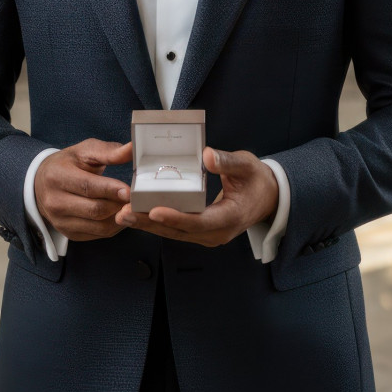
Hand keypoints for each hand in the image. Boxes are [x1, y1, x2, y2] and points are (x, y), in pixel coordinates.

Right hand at [33, 139, 132, 241]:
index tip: (129, 190)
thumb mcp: (84, 151)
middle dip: (119, 205)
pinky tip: (122, 214)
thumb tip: (132, 148)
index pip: (88, 187)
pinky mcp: (69, 234)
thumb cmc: (68, 164)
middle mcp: (55, 203)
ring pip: (99, 226)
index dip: (110, 190)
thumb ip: (108, 151)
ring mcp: (61, 222)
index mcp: (57, 177)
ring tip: (132, 206)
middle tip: (137, 198)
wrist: (42, 184)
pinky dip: (115, 226)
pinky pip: (99, 235)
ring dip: (120, 217)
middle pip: (95, 209)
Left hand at [113, 147, 278, 246]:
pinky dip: (157, 223)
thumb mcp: (246, 165)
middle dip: (151, 223)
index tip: (154, 210)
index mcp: (230, 218)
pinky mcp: (202, 233)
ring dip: (149, 225)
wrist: (268, 197)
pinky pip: (176, 230)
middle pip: (179, 231)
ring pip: (174, 233)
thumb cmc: (257, 179)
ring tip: (123, 215)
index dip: (175, 217)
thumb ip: (228, 161)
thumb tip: (207, 155)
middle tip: (125, 213)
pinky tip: (138, 215)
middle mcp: (217, 233)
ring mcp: (208, 236)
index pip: (198, 221)